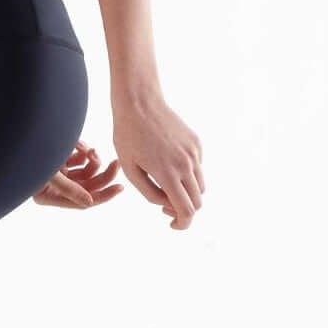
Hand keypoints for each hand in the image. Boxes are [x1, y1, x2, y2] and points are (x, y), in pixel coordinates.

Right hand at [31, 140, 125, 209]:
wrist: (15, 127)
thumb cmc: (29, 152)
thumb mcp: (50, 174)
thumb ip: (69, 190)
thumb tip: (90, 203)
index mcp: (47, 195)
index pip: (82, 201)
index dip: (103, 196)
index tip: (120, 187)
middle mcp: (52, 185)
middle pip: (87, 186)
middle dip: (103, 175)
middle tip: (116, 163)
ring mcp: (56, 170)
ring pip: (85, 171)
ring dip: (92, 160)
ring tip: (91, 151)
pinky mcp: (58, 155)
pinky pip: (79, 158)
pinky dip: (82, 150)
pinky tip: (79, 145)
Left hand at [112, 95, 203, 228]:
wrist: (140, 103)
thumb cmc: (127, 136)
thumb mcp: (130, 169)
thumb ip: (149, 193)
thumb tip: (167, 203)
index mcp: (168, 174)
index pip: (186, 210)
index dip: (182, 224)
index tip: (172, 225)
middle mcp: (186, 164)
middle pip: (197, 201)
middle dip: (184, 210)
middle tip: (165, 206)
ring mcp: (194, 153)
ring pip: (200, 185)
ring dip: (187, 193)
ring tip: (167, 186)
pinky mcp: (196, 143)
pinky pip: (198, 167)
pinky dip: (188, 174)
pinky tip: (169, 164)